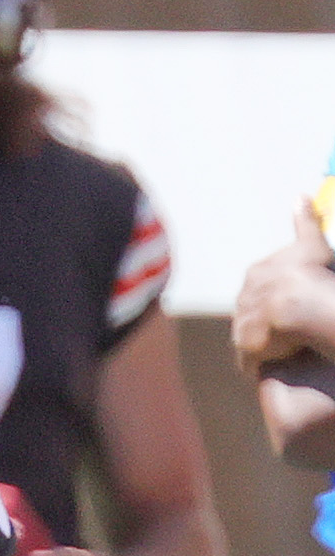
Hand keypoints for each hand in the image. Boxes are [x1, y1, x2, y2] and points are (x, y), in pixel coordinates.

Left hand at [230, 206, 334, 368]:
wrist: (297, 306)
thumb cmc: (310, 274)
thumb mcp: (311, 245)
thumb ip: (305, 222)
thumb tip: (299, 196)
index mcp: (256, 274)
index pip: (266, 284)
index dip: (283, 293)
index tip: (299, 299)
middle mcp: (243, 297)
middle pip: (257, 308)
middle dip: (270, 316)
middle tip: (295, 323)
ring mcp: (243, 322)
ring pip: (254, 331)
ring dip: (267, 338)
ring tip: (288, 343)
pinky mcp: (245, 345)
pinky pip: (251, 355)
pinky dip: (262, 358)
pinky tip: (277, 359)